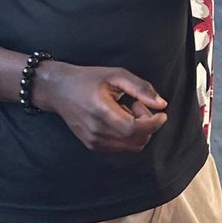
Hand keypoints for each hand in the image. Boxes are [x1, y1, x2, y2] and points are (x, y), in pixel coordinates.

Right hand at [34, 62, 166, 152]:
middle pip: (136, 140)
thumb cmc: (88, 79)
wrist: (59, 91)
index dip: (153, 124)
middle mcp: (97, 131)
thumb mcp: (116, 75)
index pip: (135, 129)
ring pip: (131, 146)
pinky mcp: (92, 145)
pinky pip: (121, 147)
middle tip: (137, 105)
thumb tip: (162, 104)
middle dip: (147, 124)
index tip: (161, 114)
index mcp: (102, 111)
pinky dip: (128, 135)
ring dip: (138, 130)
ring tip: (127, 111)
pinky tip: (119, 119)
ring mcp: (94, 141)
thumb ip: (141, 88)